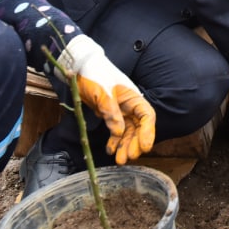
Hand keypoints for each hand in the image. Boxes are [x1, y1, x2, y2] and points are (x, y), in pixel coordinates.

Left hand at [64, 35, 155, 163]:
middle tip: (129, 157)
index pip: (147, 116)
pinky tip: (110, 150)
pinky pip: (115, 131)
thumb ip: (112, 113)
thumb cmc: (96, 75)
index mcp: (133, 97)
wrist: (80, 68)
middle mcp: (129, 106)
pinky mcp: (109, 115)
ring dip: (125, 145)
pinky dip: (114, 141)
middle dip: (135, 143)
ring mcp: (120, 111)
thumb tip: (119, 133)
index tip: (145, 146)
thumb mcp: (103, 94)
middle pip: (138, 128)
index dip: (148, 132)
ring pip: (127, 132)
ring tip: (120, 160)